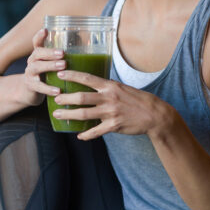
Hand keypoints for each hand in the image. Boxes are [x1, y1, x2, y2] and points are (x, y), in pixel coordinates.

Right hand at [20, 28, 64, 105]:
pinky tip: (58, 91)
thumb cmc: (46, 75)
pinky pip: (39, 87)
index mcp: (38, 54)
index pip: (36, 42)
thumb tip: (83, 43)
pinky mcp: (31, 86)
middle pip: (37, 53)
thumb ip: (62, 56)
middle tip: (63, 53)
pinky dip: (48, 89)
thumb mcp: (51, 64)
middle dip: (50, 52)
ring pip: (37, 67)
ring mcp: (30, 73)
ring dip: (50, 66)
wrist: (30, 92)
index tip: (45, 30)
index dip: (39, 36)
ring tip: (62, 66)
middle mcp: (32, 61)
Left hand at [51, 70, 172, 140]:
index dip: (72, 76)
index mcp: (110, 86)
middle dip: (66, 98)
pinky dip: (86, 134)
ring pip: (84, 114)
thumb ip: (107, 88)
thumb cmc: (137, 100)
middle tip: (55, 98)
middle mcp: (109, 98)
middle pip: (81, 97)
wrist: (154, 114)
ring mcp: (111, 112)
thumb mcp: (122, 88)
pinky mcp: (114, 126)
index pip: (87, 78)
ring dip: (69, 115)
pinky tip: (79, 136)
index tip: (60, 74)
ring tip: (58, 115)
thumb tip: (94, 85)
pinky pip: (96, 131)